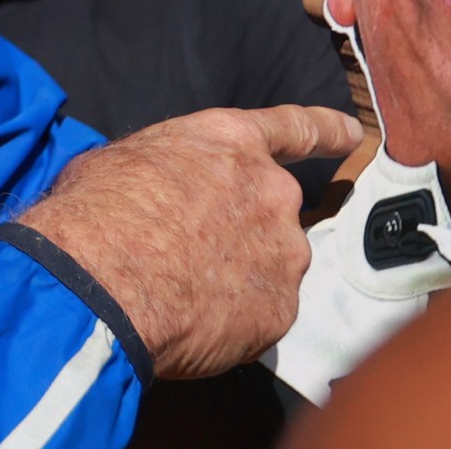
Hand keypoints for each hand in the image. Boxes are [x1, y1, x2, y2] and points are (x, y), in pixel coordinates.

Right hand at [17, 105, 364, 378]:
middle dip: (245, 230)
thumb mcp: (123, 160)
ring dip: (242, 278)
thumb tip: (154, 186)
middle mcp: (272, 191)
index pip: (295, 128)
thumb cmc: (98, 214)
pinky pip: (265, 315)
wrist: (101, 282)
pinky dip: (238, 321)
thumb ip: (166, 168)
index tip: (352, 134)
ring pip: (273, 266)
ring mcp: (283, 252)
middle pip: (275, 210)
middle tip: (195, 254)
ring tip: (186, 293)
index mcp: (232, 142)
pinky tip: (195, 323)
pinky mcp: (280, 310)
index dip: (326, 130)